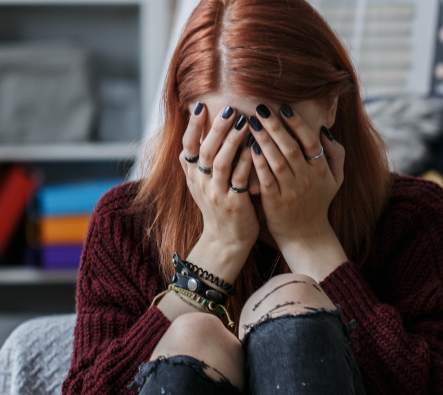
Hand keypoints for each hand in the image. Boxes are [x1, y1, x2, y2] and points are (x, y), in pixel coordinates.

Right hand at [179, 102, 258, 282]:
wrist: (226, 240)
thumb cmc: (218, 207)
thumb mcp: (201, 184)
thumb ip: (199, 161)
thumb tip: (198, 130)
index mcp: (193, 176)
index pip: (187, 146)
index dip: (192, 127)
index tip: (200, 106)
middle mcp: (201, 183)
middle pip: (205, 150)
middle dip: (216, 128)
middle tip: (229, 109)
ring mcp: (216, 194)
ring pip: (221, 163)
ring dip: (232, 141)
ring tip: (244, 122)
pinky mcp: (233, 203)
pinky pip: (239, 179)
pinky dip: (246, 162)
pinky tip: (254, 148)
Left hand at [247, 103, 347, 281]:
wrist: (306, 235)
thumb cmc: (317, 202)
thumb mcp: (335, 179)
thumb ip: (335, 154)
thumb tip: (324, 131)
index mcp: (321, 170)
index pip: (310, 142)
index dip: (298, 124)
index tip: (284, 108)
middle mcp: (307, 179)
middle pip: (291, 147)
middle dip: (276, 126)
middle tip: (261, 108)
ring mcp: (291, 190)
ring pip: (277, 161)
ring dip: (264, 140)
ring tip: (252, 122)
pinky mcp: (275, 202)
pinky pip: (266, 178)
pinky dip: (258, 163)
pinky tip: (249, 148)